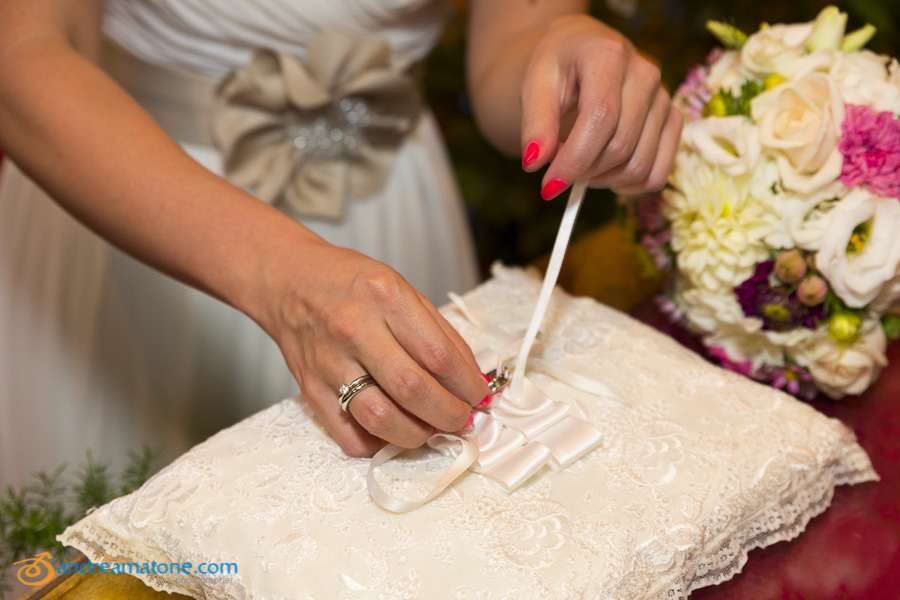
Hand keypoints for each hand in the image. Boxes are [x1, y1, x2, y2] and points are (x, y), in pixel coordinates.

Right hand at [263, 242, 489, 456]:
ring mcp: (329, 363)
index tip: (482, 397)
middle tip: (463, 418)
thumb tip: (473, 378)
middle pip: (413, 389)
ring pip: (381, 418)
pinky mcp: (311, 390)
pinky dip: (379, 443)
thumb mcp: (402, 289)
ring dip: (418, 434)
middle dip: (449, 413)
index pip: (438, 354)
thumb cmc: (350, 283)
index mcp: (384, 297)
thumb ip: (439, 333)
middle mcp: (354, 329)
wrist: (288, 281)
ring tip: (432, 428)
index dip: (468, 384)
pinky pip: (349, 435)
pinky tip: (394, 430)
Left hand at [520, 15, 682, 196]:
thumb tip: (534, 163)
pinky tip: (606, 178)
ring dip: (604, 180)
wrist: (583, 51)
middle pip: (620, 146)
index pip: (601, 119)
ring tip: (580, 166)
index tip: (549, 185)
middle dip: (584, 171)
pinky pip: (659, 172)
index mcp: (610, 56)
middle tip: (559, 169)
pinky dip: (631, 186)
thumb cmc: (558, 67)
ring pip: (639, 164)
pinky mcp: (672, 120)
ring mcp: (664, 98)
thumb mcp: (535, 85)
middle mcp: (646, 74)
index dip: (574, 160)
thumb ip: (535, 122)